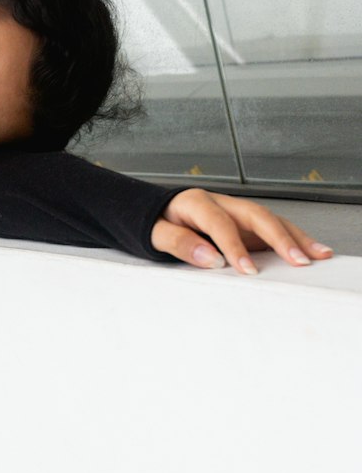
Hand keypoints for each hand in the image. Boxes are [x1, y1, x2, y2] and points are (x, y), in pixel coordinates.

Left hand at [150, 188, 334, 273]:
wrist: (154, 212)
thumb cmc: (155, 223)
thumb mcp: (154, 233)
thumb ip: (178, 242)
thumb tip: (209, 257)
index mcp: (196, 203)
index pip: (220, 223)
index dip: (234, 246)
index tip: (247, 270)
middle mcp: (222, 203)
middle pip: (257, 215)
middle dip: (280, 238)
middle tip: (297, 261)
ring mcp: (237, 212)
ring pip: (271, 220)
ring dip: (296, 238)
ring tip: (319, 255)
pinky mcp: (246, 225)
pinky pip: (272, 230)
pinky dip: (293, 240)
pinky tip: (311, 252)